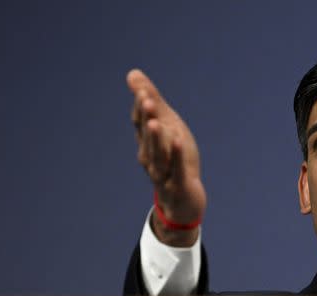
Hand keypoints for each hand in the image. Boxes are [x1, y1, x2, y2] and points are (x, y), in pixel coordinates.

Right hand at [128, 69, 205, 245]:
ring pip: (158, 154)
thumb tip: (133, 73)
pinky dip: (176, 155)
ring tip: (155, 121)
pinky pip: (176, 169)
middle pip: (147, 137)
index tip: (143, 90)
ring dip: (156, 138)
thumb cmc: (174, 160)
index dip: (141, 107)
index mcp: (147, 143)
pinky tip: (177, 141)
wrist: (184, 201)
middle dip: (146, 118)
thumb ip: (152, 103)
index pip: (141, 123)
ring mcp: (163, 173)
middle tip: (146, 99)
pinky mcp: (178, 185)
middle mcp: (150, 158)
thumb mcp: (167, 128)